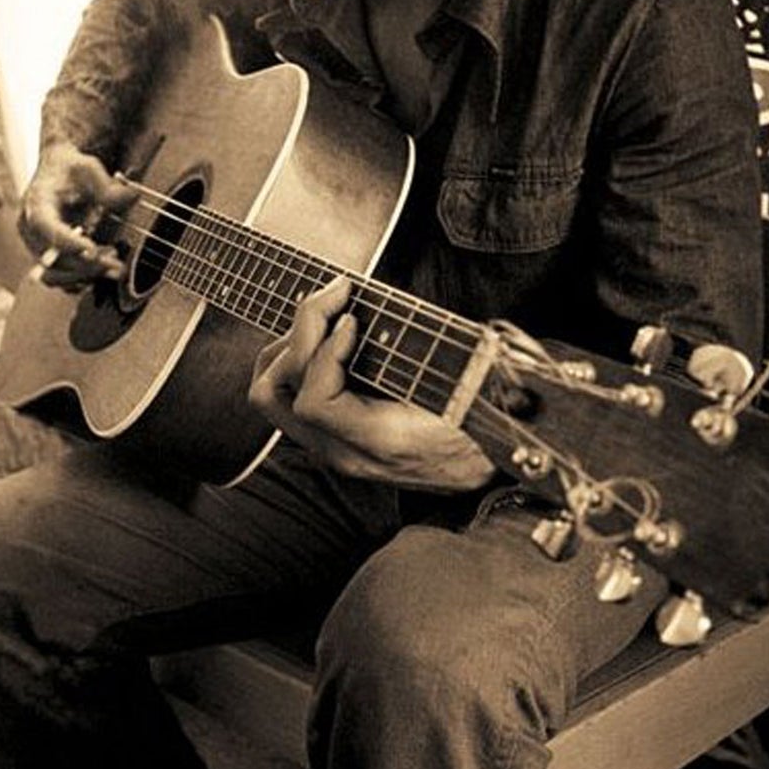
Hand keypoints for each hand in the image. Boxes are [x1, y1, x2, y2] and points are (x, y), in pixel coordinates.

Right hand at [17, 142, 128, 290]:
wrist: (57, 173)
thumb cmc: (70, 170)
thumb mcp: (89, 168)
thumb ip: (108, 186)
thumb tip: (131, 196)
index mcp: (36, 205)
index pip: (47, 228)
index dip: (68, 242)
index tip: (92, 248)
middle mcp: (30, 230)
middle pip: (52, 259)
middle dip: (85, 266)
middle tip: (116, 265)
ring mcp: (37, 248)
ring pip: (54, 276)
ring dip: (85, 277)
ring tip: (114, 268)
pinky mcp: (47, 259)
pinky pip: (61, 280)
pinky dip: (82, 280)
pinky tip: (104, 269)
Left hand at [248, 276, 496, 490]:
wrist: (495, 465)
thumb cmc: (482, 421)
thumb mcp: (463, 386)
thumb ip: (421, 352)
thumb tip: (378, 311)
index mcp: (376, 443)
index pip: (314, 401)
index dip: (325, 350)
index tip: (353, 318)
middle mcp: (344, 451)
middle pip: (272, 393)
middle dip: (294, 337)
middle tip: (333, 303)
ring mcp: (334, 446)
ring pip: (272, 395)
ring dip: (290, 345)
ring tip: (328, 314)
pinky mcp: (334, 436)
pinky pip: (292, 395)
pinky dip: (302, 357)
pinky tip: (334, 334)